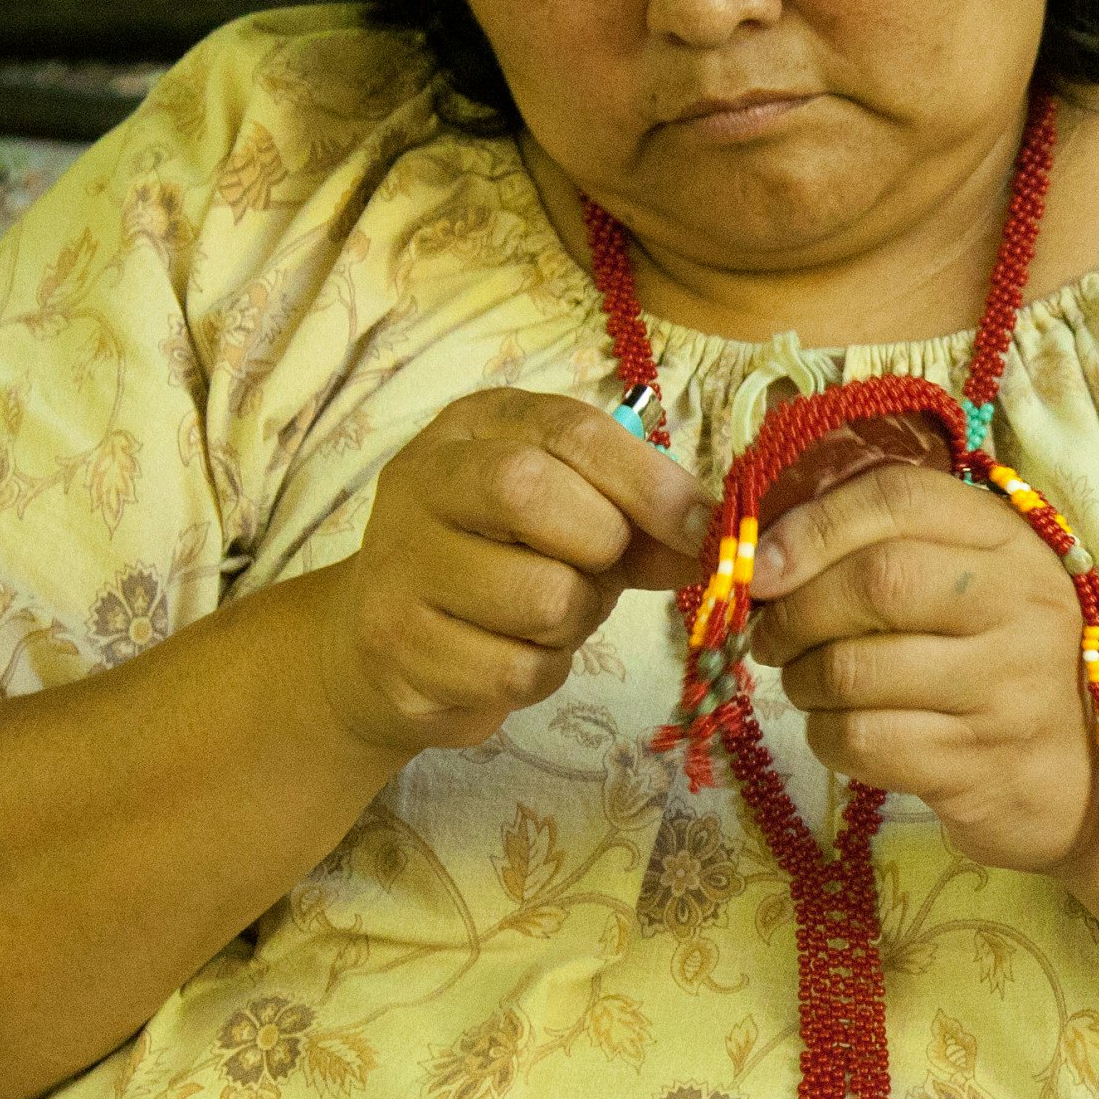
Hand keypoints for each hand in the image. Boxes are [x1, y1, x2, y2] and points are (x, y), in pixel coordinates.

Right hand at [315, 390, 709, 755]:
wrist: (384, 643)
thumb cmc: (502, 561)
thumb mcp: (575, 517)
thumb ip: (642, 522)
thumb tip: (714, 543)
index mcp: (476, 427)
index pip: (569, 430)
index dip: (648, 480)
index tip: (703, 528)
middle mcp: (422, 479)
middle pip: (530, 492)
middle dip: (600, 544)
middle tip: (601, 570)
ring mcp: (397, 562)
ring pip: (539, 596)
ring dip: (577, 620)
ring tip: (552, 614)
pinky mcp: (395, 645)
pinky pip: (516, 670)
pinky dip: (542, 672)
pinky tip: (514, 654)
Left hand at [746, 463, 1098, 887]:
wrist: (1097, 777)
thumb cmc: (1009, 664)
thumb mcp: (978, 583)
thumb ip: (893, 547)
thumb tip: (759, 549)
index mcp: (1012, 542)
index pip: (901, 498)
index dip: (812, 525)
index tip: (758, 565)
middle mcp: (1021, 605)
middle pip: (876, 581)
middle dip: (795, 610)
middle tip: (770, 636)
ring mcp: (1005, 689)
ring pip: (856, 669)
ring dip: (802, 680)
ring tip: (807, 684)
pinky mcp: (978, 765)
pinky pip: (864, 742)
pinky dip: (825, 736)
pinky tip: (838, 730)